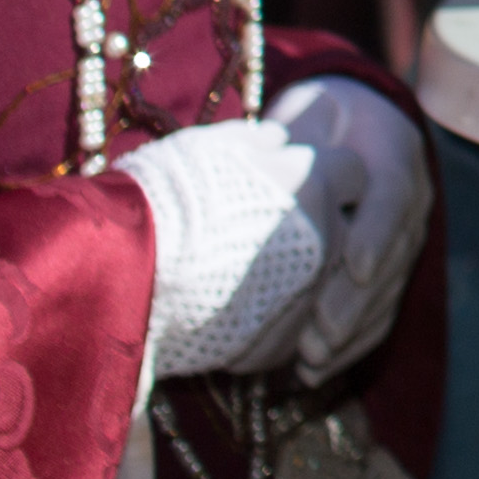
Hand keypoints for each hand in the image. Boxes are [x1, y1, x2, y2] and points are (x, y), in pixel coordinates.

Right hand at [118, 117, 327, 384]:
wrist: (124, 269)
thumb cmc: (162, 196)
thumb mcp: (215, 149)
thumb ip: (260, 143)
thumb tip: (279, 138)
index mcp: (313, 179)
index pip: (354, 172)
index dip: (334, 175)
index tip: (313, 181)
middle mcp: (323, 234)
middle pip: (346, 230)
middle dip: (323, 231)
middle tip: (279, 233)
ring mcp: (305, 291)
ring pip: (323, 284)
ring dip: (300, 279)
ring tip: (250, 276)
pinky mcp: (277, 340)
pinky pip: (294, 330)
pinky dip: (275, 323)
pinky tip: (239, 314)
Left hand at [269, 76, 432, 379]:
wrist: (353, 123)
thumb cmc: (320, 116)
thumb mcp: (312, 109)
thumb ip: (303, 130)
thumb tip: (279, 150)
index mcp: (395, 152)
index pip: (392, 195)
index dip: (377, 233)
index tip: (355, 268)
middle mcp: (412, 199)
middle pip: (393, 257)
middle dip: (356, 303)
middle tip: (317, 338)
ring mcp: (407, 239)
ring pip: (389, 292)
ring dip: (352, 333)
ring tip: (310, 363)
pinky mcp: (394, 270)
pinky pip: (382, 313)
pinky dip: (352, 346)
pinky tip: (316, 372)